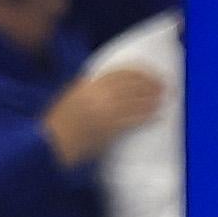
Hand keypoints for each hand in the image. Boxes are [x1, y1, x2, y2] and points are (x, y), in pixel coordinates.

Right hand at [42, 61, 167, 166]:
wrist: (51, 144)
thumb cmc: (59, 122)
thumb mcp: (72, 95)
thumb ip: (90, 87)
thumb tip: (112, 84)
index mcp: (89, 84)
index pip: (121, 73)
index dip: (139, 72)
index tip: (151, 73)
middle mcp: (99, 95)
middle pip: (132, 85)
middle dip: (151, 84)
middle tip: (166, 85)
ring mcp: (105, 112)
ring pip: (136, 101)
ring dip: (153, 99)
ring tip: (165, 99)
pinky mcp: (109, 129)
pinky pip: (134, 120)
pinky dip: (147, 116)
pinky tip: (157, 115)